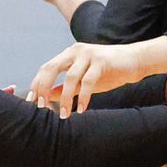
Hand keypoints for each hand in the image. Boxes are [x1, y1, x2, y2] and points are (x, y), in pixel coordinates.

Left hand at [31, 39, 166, 116]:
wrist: (135, 61)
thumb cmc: (109, 72)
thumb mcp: (83, 81)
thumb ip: (65, 87)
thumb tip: (46, 97)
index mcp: (69, 54)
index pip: (46, 68)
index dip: (36, 84)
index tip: (31, 102)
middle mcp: (76, 51)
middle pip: (51, 68)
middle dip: (43, 88)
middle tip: (40, 107)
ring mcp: (89, 54)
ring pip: (70, 77)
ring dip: (65, 98)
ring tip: (64, 115)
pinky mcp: (102, 61)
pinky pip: (88, 81)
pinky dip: (83, 97)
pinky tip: (82, 109)